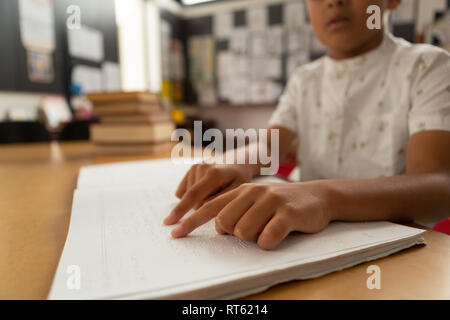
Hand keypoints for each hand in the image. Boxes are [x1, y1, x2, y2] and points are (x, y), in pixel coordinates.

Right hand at [163, 163, 253, 225]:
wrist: (237, 162)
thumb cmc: (239, 179)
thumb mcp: (237, 190)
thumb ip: (221, 202)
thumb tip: (204, 212)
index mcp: (213, 174)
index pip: (193, 196)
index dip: (181, 211)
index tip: (170, 224)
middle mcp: (201, 167)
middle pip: (191, 199)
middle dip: (201, 206)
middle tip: (218, 196)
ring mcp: (195, 167)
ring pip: (188, 196)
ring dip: (199, 200)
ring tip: (215, 190)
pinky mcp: (191, 169)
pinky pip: (185, 191)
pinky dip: (192, 195)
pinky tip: (206, 189)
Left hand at [170, 182, 331, 249]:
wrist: (318, 196)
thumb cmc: (282, 205)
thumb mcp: (256, 202)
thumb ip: (235, 210)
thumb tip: (217, 227)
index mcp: (241, 190)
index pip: (209, 206)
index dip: (190, 221)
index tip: (174, 233)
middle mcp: (253, 192)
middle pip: (225, 223)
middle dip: (235, 233)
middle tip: (255, 228)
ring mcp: (271, 201)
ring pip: (244, 233)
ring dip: (255, 238)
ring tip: (270, 228)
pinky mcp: (288, 213)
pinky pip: (267, 238)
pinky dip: (269, 243)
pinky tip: (278, 235)